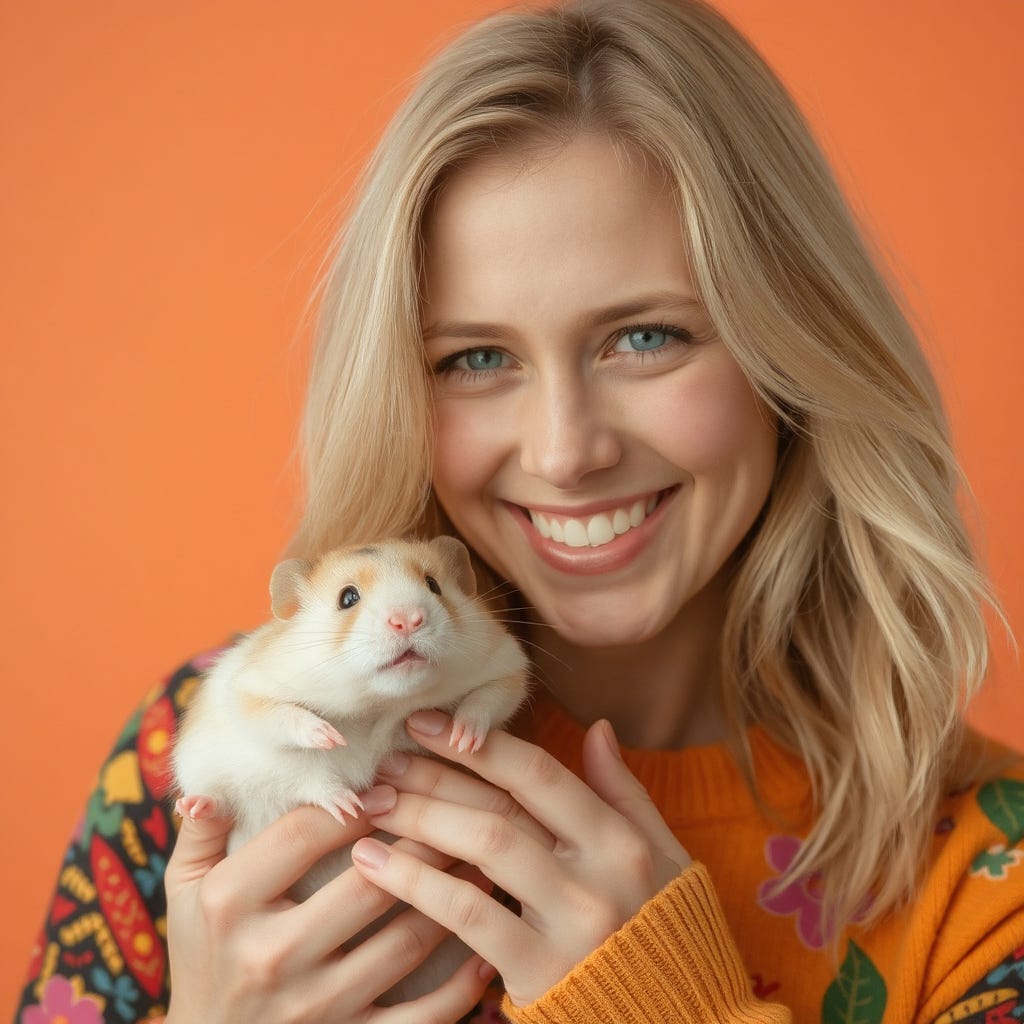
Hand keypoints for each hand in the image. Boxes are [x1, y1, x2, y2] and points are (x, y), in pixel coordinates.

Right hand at [163, 802, 495, 1022]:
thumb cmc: (202, 954)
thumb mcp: (184, 890)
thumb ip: (201, 832)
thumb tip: (209, 785)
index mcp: (229, 903)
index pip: (305, 833)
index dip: (354, 803)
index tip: (391, 785)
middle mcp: (271, 955)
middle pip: (368, 882)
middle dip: (421, 840)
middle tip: (458, 810)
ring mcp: (313, 1007)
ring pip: (406, 941)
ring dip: (452, 896)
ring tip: (482, 859)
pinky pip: (421, 1015)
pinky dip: (462, 984)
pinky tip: (484, 945)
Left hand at [349, 713, 690, 1006]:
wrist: (675, 1020)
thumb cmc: (659, 931)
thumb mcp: (660, 857)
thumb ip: (624, 793)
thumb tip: (598, 729)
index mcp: (622, 840)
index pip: (539, 774)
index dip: (479, 744)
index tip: (426, 722)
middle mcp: (599, 875)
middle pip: (501, 806)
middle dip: (434, 777)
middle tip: (383, 761)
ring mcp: (571, 925)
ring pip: (483, 847)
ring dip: (419, 819)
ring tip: (371, 804)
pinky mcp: (539, 972)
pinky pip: (468, 915)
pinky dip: (417, 882)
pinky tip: (374, 863)